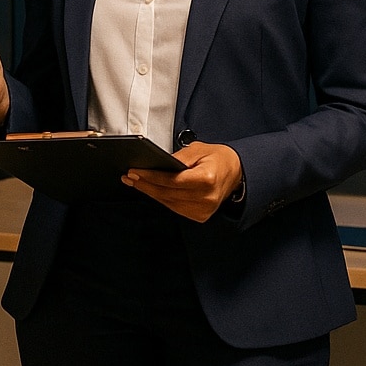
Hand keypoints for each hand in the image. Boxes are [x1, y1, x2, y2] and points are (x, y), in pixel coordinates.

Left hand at [123, 141, 242, 222]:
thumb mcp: (198, 149)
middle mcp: (207, 197)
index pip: (172, 181)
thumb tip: (157, 163)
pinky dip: (161, 199)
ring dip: (150, 192)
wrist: (236, 172)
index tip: (135, 171)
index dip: (151, 177)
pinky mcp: (201, 215)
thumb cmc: (218, 159)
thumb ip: (179, 157)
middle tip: (129, 176)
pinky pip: (175, 207)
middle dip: (145, 184)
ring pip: (168, 202)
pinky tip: (150, 190)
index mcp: (207, 179)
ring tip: (134, 182)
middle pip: (168, 193)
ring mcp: (204, 209)